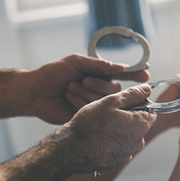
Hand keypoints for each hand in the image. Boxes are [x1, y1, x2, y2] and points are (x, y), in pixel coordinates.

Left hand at [18, 54, 148, 123]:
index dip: (135, 76)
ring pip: (105, 102)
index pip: (123, 76)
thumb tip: (120, 67)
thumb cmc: (52, 74)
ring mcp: (94, 105)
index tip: (146, 76)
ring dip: (87, 93)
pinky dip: (81, 104)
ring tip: (69, 88)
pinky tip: (68, 98)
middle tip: (82, 81)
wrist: (33, 93)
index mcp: (99, 75)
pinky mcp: (86, 118)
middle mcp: (99, 90)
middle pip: (115, 91)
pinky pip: (94, 113)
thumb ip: (97, 65)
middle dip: (99, 85)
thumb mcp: (74, 62)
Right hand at [61, 85, 156, 172]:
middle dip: (127, 116)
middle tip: (108, 112)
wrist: (72, 149)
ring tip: (100, 125)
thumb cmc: (90, 124)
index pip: (150, 111)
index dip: (138, 103)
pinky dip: (111, 140)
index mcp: (140, 125)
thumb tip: (147, 89)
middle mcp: (138, 142)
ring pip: (128, 135)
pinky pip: (119, 146)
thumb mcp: (111, 102)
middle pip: (139, 124)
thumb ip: (132, 95)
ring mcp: (128, 153)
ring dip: (118, 128)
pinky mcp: (117, 161)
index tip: (123, 102)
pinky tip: (98, 137)